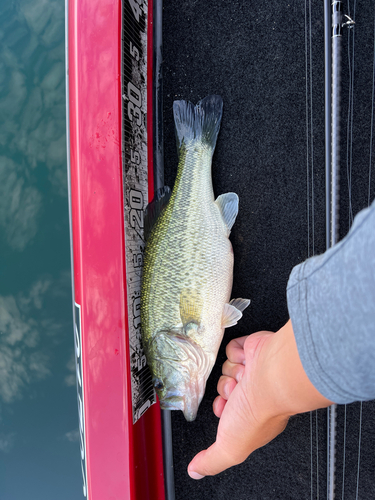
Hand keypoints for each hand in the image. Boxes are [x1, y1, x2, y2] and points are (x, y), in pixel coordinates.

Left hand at [188, 320, 332, 478]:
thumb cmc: (259, 411)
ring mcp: (255, 371)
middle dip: (226, 389)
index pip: (226, 411)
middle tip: (237, 391)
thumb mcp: (230, 448)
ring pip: (226, 369)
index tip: (224, 408)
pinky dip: (236, 353)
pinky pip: (232, 349)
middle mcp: (255, 393)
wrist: (273, 376)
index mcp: (253, 417)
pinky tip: (247, 360)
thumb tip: (196, 471)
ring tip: (245, 375)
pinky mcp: (253, 350)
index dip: (221, 409)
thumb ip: (212, 461)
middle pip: (224, 388)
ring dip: (232, 372)